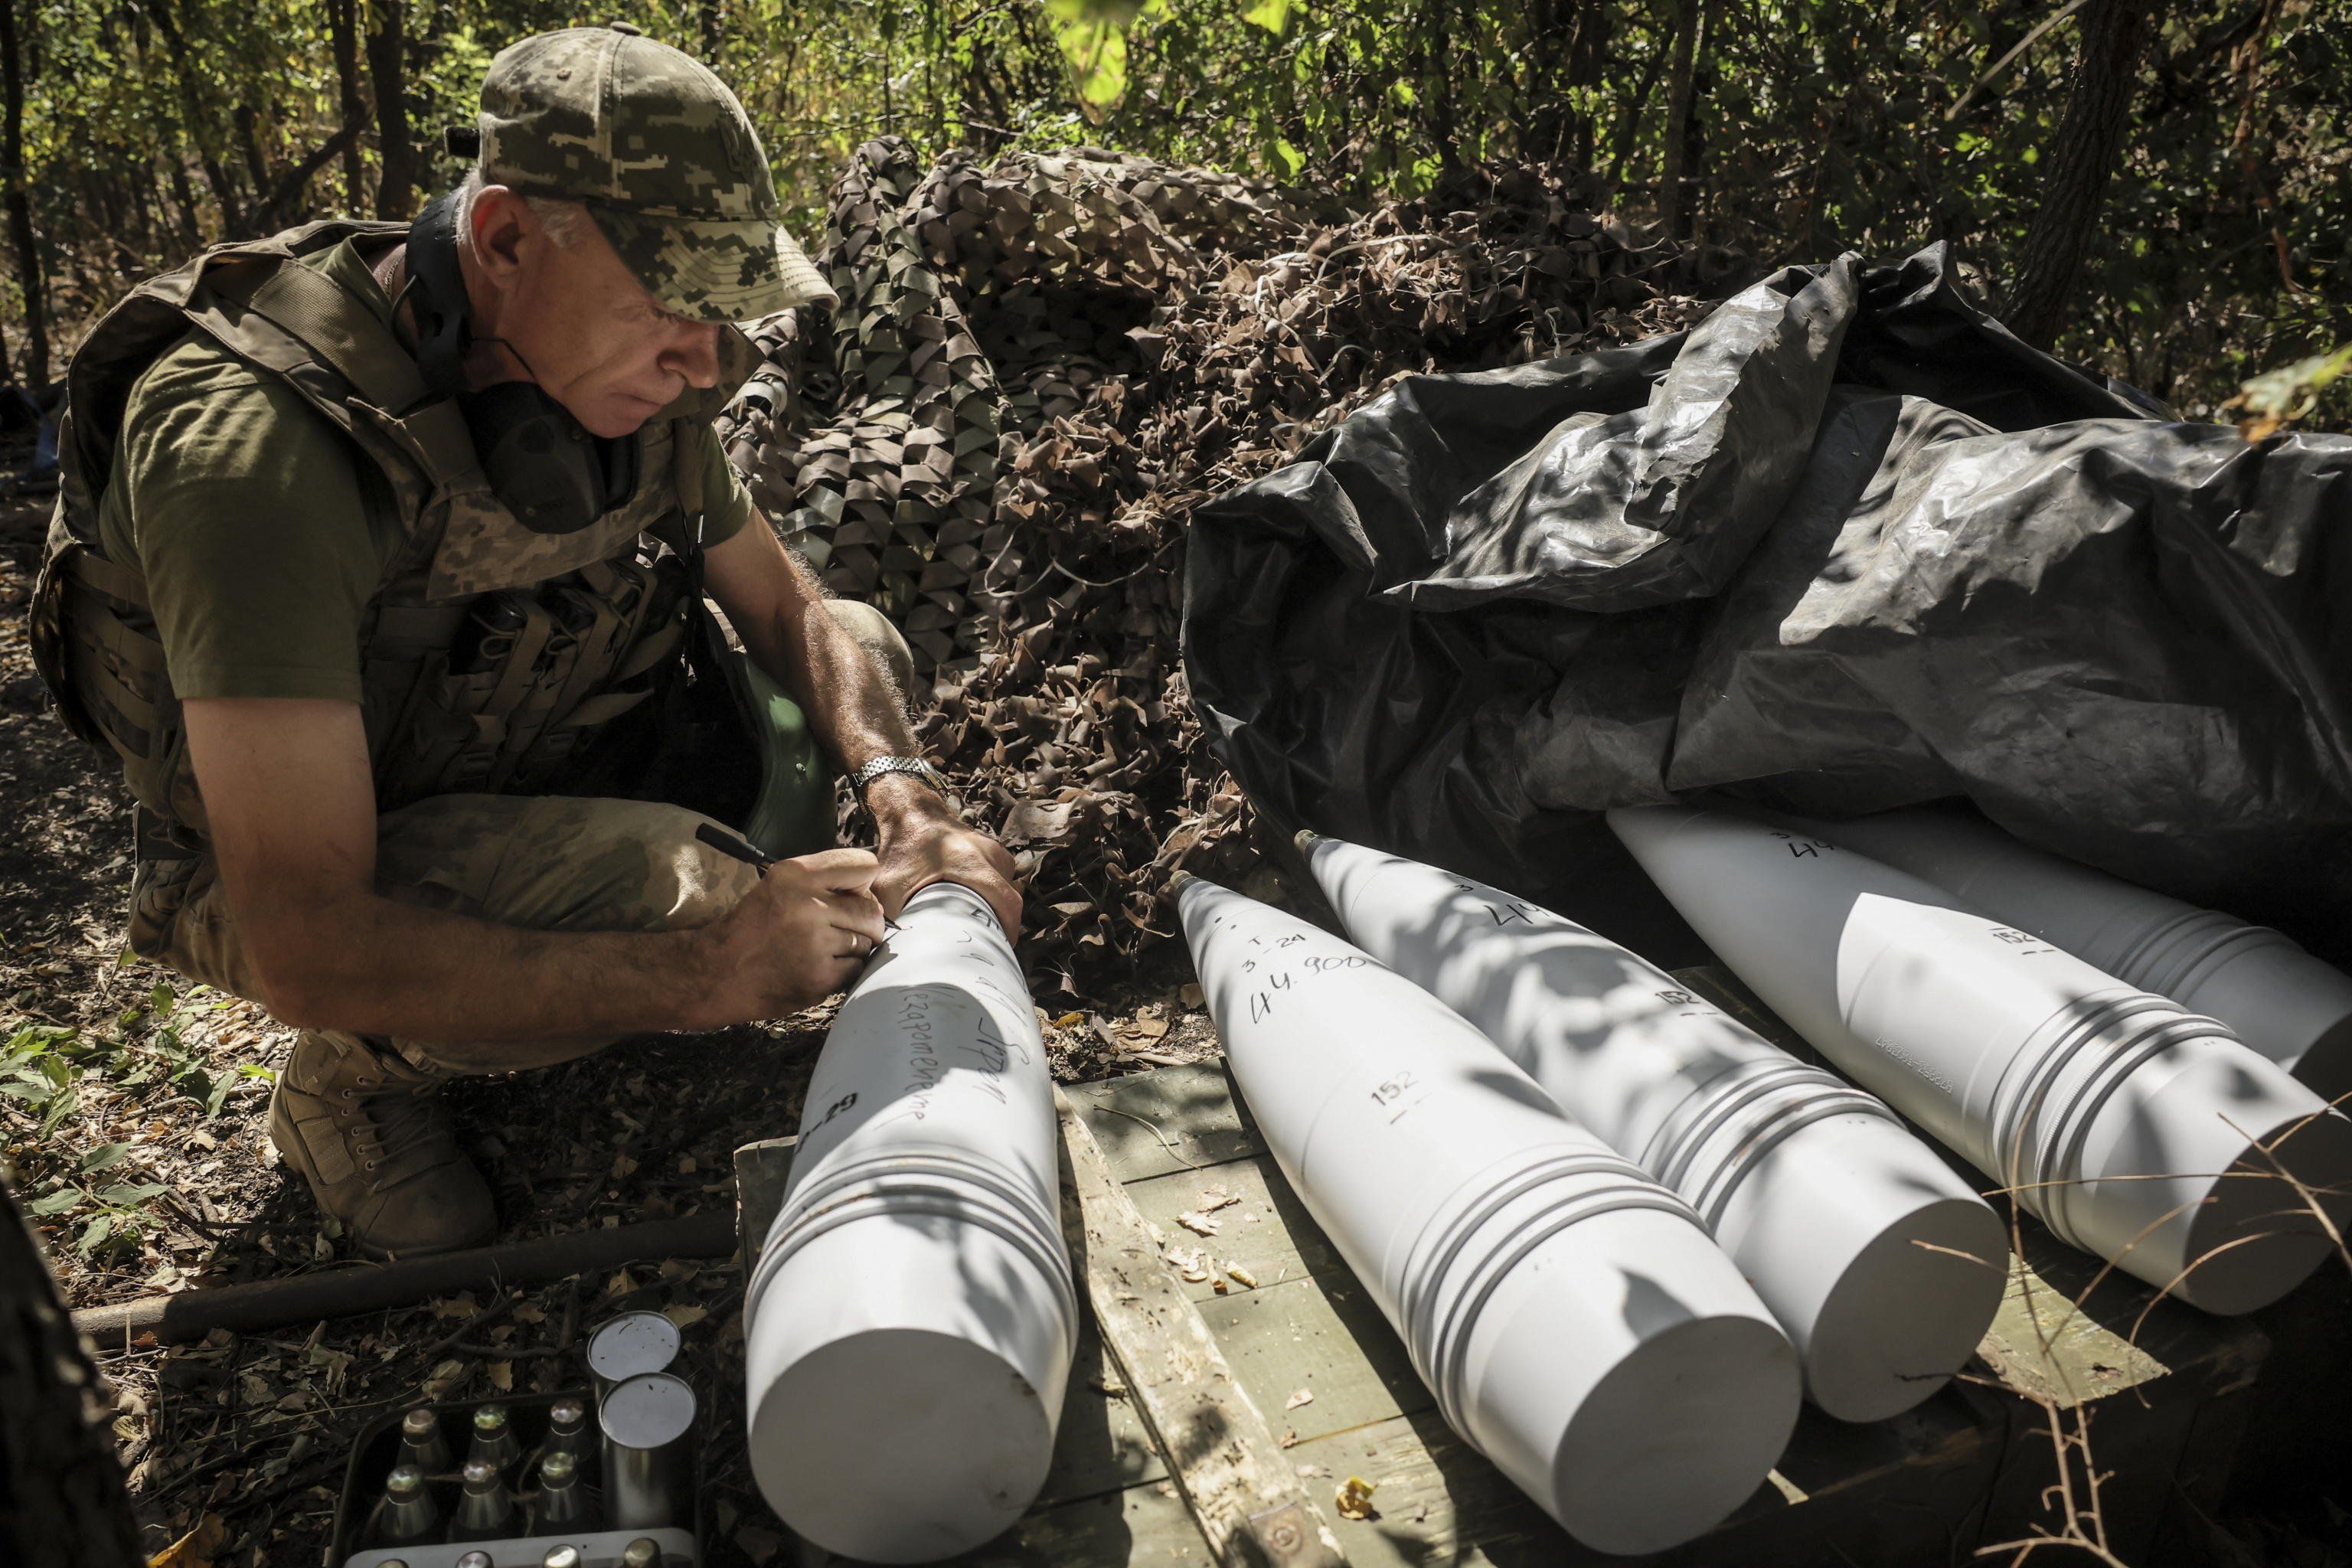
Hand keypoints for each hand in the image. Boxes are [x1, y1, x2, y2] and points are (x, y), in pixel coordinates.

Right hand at [701, 847, 886, 1018]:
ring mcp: (813, 944)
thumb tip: (874, 892)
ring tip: (818, 950)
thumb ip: (824, 881)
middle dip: (863, 923)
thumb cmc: (754, 927)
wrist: (716, 973)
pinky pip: (857, 970)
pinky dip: (843, 972)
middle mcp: (805, 905)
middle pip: (872, 910)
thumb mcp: (780, 885)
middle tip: (838, 931)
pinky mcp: (818, 978)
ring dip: (851, 949)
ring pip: (867, 942)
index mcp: (795, 874)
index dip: (861, 885)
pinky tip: (816, 969)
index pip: (865, 865)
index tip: (847, 897)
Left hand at [869, 779, 1023, 938]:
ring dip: (997, 910)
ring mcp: (995, 851)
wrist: (911, 813)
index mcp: (974, 865)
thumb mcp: (889, 886)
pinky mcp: (993, 851)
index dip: (1006, 933)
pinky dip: (993, 896)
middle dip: (1001, 927)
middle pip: (1010, 901)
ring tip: (980, 930)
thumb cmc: (901, 850)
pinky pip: (1002, 879)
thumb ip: (891, 918)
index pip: (1008, 905)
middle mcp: (992, 856)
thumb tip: (894, 952)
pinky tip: (976, 907)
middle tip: (985, 948)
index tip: (995, 952)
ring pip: (1007, 890)